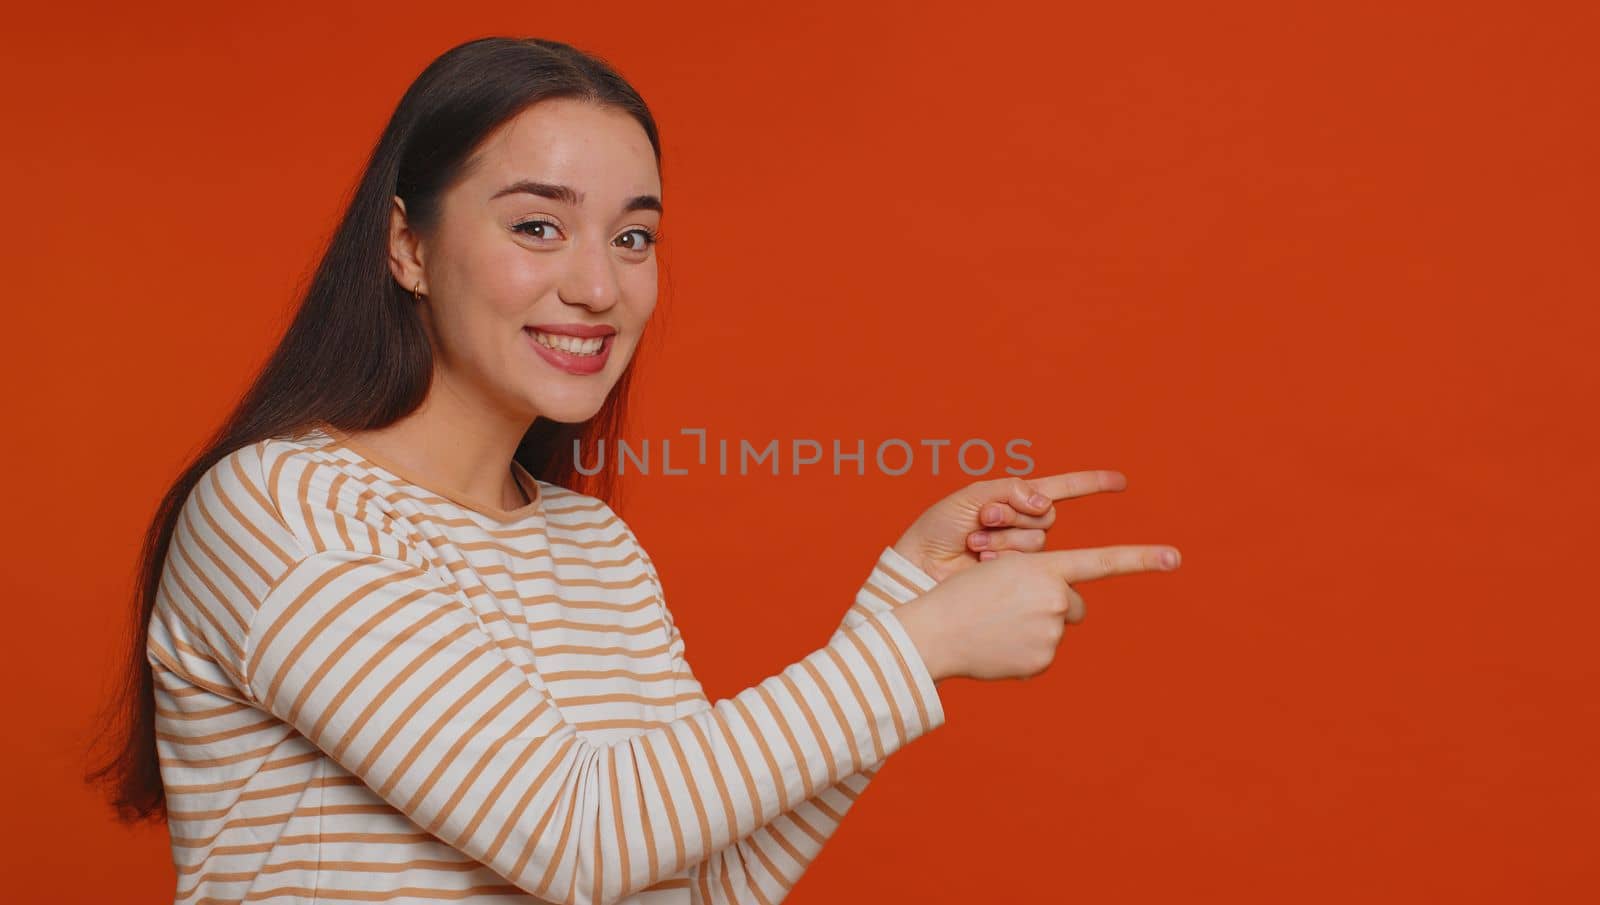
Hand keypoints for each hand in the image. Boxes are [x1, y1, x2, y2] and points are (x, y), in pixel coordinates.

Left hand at [890, 471, 1129, 582]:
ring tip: (974, 547)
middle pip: (1046, 519)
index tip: (1122, 482)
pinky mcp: (1018, 583)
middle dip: (1012, 517)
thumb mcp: (970, 497)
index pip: (1063, 490)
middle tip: (982, 522)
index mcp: (1016, 503)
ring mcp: (1022, 558)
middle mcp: (1024, 529)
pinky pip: (1029, 570)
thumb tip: (1043, 501)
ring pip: (1037, 545)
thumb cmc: (938, 530)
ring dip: (1003, 542)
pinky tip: (980, 565)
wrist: (918, 568)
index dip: (1092, 485)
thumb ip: (1009, 490)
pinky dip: (1003, 562)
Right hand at [894, 542, 1180, 680]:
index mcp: (1045, 568)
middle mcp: (1055, 598)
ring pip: (1056, 630)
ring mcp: (1051, 632)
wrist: (934, 632)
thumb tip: (1067, 610)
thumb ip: (1042, 583)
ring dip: (1034, 629)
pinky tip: (999, 647)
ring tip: (998, 627)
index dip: (1142, 558)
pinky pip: (1042, 654)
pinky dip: (1024, 651)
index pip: (1103, 561)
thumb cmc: (963, 596)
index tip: (1176, 557)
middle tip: (1014, 608)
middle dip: (1055, 606)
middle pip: (1074, 604)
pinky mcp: (1042, 661)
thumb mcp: (1002, 571)